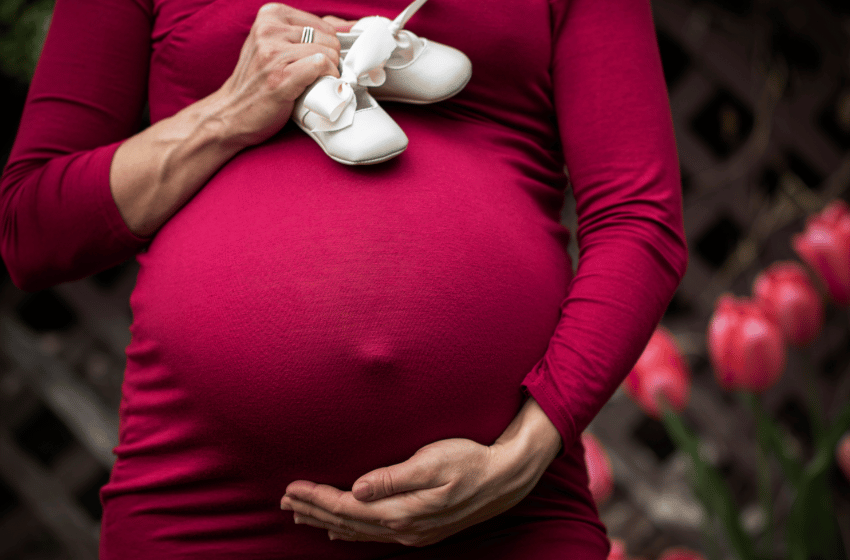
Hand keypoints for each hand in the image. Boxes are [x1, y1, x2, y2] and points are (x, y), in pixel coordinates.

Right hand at [212, 4, 344, 148]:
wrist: (231, 115)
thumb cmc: (259, 83)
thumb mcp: (277, 46)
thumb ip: (310, 33)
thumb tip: (349, 27)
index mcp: (270, 15)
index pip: (325, 25)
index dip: (328, 49)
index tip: (315, 64)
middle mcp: (269, 29)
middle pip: (330, 38)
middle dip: (329, 60)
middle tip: (313, 77)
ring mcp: (273, 52)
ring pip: (328, 53)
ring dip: (327, 73)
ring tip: (310, 84)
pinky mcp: (280, 75)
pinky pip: (321, 66)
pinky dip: (326, 79)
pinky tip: (313, 88)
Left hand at [280, 398, 561, 546]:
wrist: (505, 478)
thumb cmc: (470, 461)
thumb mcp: (432, 462)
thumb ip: (393, 478)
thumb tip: (357, 489)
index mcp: (402, 511)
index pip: (347, 508)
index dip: (316, 499)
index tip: (291, 487)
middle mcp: (404, 528)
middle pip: (347, 522)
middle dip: (313, 510)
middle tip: (284, 500)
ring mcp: (412, 532)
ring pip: (358, 532)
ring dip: (327, 521)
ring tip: (300, 514)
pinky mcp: (420, 529)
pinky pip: (374, 535)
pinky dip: (351, 531)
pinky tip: (339, 529)